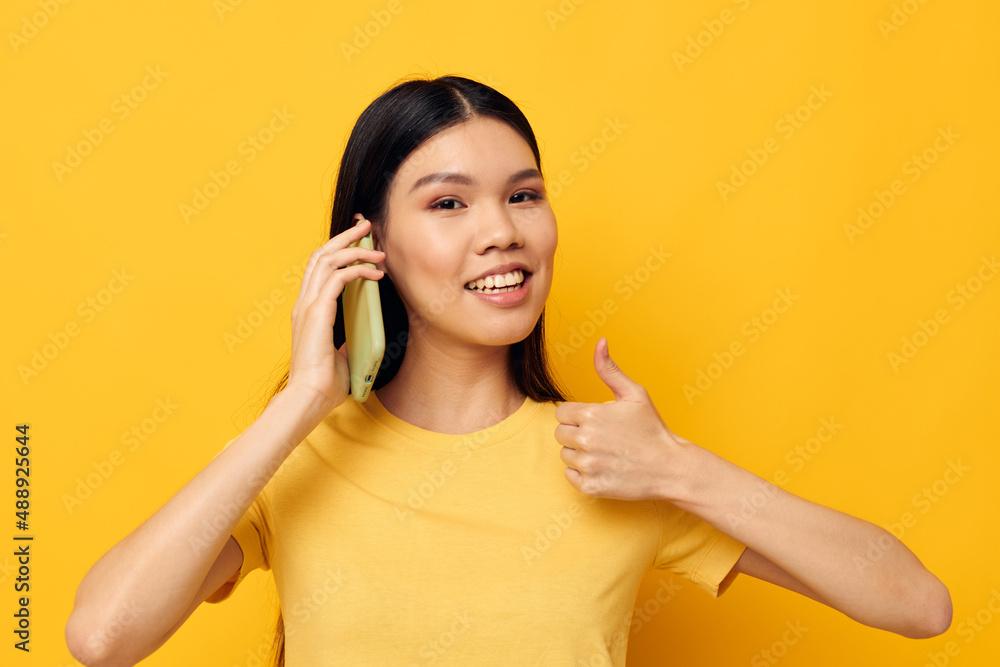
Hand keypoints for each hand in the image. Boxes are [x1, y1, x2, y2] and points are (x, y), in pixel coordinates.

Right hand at [286, 215, 384, 411]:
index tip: (357, 240)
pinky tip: (375, 272)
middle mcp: (304, 303)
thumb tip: (361, 337)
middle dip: (344, 237)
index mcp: (307, 310)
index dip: (337, 250)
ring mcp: (307, 306)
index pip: (319, 268)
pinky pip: (337, 279)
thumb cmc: (323, 384)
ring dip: (354, 249)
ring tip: (377, 248)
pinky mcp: (316, 313)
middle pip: (321, 255)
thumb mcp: (342, 356)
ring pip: (327, 260)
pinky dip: (357, 270)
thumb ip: (348, 341)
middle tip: (365, 226)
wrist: (308, 398)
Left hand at [554, 337, 687, 500]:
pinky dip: (582, 474)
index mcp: (591, 415)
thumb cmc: (652, 429)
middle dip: (577, 433)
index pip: (562, 413)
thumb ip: (610, 369)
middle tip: (602, 438)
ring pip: (565, 455)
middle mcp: (585, 439)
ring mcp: (587, 465)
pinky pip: (570, 476)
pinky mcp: (590, 486)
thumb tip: (600, 342)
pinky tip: (603, 467)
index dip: (578, 416)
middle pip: (560, 434)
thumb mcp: (634, 394)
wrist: (670, 467)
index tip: (596, 421)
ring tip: (605, 452)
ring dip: (579, 453)